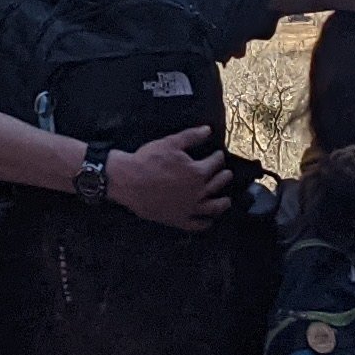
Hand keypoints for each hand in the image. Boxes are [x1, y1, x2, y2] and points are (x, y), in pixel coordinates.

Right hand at [106, 126, 230, 233]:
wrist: (127, 181)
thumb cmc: (148, 160)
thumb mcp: (171, 143)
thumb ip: (192, 136)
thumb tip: (208, 130)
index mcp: (198, 172)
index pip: (215, 163)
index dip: (218, 157)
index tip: (218, 155)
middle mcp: (198, 192)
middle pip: (218, 184)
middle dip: (224, 176)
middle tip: (226, 173)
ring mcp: (189, 208)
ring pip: (214, 207)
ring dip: (223, 203)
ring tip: (227, 200)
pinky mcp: (179, 219)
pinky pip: (197, 225)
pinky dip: (206, 223)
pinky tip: (209, 221)